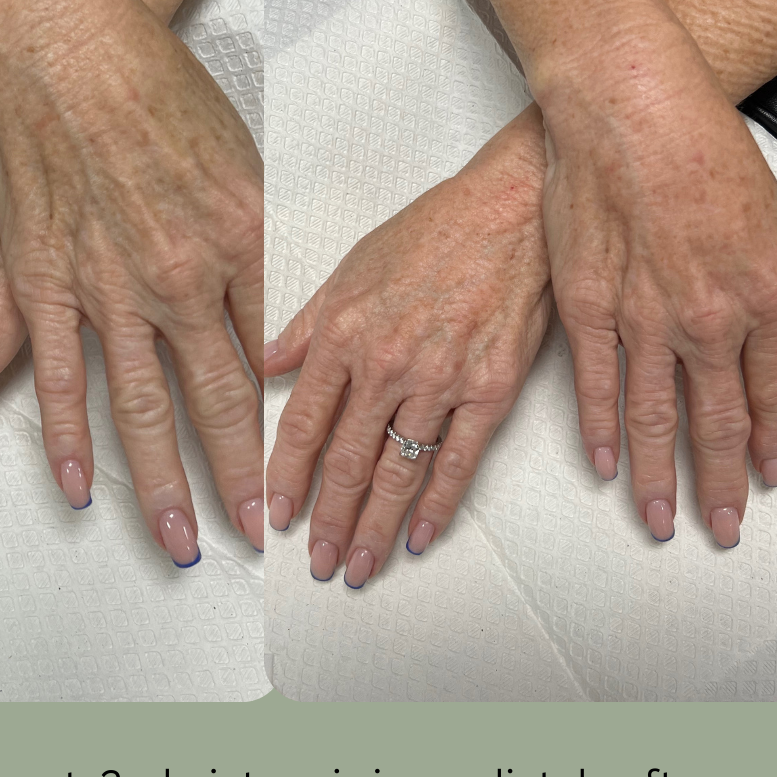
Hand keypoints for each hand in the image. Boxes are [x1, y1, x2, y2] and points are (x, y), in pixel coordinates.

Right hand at [0, 0, 264, 561]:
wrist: (67, 54)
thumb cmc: (158, 93)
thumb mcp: (241, 162)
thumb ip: (257, 246)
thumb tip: (271, 312)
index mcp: (239, 245)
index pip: (271, 359)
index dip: (287, 424)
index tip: (299, 467)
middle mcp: (180, 278)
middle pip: (218, 401)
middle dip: (242, 478)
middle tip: (257, 534)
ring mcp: (109, 287)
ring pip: (143, 407)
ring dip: (164, 483)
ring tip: (181, 539)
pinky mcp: (47, 283)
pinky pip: (61, 376)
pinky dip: (68, 436)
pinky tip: (81, 484)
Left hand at [265, 108, 550, 586]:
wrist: (510, 211)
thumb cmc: (434, 231)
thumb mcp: (351, 267)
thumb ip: (305, 324)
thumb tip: (266, 364)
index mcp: (344, 334)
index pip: (303, 424)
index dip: (287, 477)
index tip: (278, 512)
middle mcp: (387, 364)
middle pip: (347, 461)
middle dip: (327, 520)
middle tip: (316, 561)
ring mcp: (441, 380)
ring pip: (398, 472)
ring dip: (375, 527)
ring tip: (358, 566)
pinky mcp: (491, 389)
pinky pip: (458, 461)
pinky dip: (438, 507)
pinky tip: (420, 536)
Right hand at [538, 15, 776, 547]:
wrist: (632, 111)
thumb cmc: (698, 148)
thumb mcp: (767, 221)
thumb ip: (765, 294)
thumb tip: (771, 343)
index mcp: (764, 294)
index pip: (776, 393)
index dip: (772, 441)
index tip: (765, 474)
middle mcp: (708, 318)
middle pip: (718, 421)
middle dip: (722, 483)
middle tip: (722, 525)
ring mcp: (644, 317)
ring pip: (658, 416)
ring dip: (661, 475)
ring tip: (660, 516)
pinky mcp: (588, 306)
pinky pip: (598, 383)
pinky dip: (603, 428)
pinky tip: (608, 460)